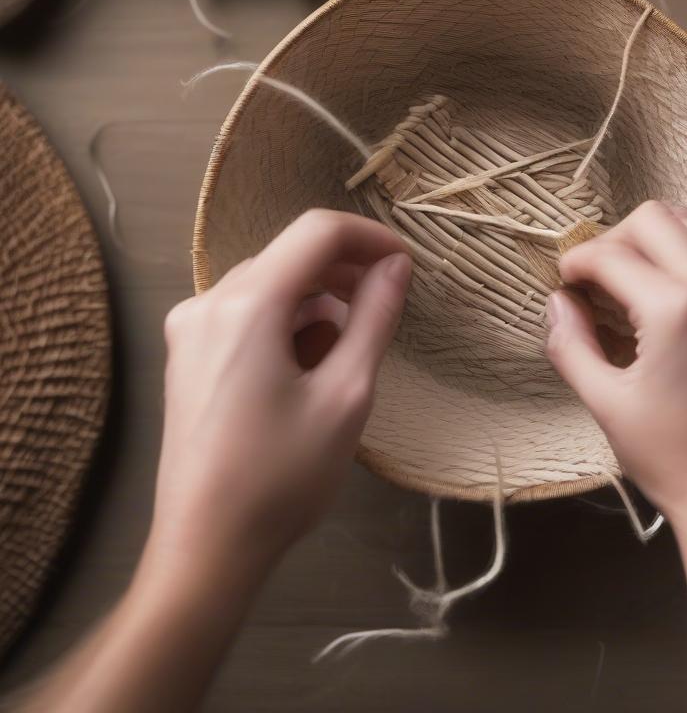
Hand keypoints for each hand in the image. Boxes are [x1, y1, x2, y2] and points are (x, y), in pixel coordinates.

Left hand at [148, 210, 410, 584]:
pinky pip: (247, 312)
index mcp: (246, 304)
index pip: (317, 231)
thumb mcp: (347, 394)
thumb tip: (396, 265)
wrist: (207, 548)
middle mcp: (208, 302)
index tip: (406, 265)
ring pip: (271, 284)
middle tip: (387, 306)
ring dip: (317, 301)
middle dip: (345, 272)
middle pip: (290, 255)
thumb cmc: (283, 476)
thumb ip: (374, 318)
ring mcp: (190, 329)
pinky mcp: (187, 355)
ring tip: (348, 351)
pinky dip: (287, 322)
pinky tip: (308, 367)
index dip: (369, 238)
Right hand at [545, 201, 686, 518]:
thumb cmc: (666, 453)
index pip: (611, 254)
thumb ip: (569, 341)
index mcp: (678, 307)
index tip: (565, 283)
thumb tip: (558, 298)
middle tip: (598, 282)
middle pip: (652, 218)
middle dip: (614, 242)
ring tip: (638, 286)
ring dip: (657, 245)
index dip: (576, 263)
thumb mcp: (602, 401)